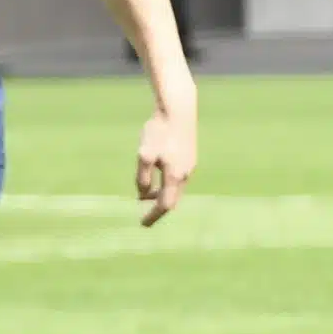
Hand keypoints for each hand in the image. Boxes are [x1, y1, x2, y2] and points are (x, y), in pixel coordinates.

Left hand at [135, 107, 196, 226]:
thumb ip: (143, 179)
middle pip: (173, 199)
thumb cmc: (159, 131)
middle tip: (146, 216)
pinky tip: (158, 176)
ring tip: (148, 197)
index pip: (164, 205)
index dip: (153, 216)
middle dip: (159, 208)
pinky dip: (168, 183)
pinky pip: (178, 177)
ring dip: (163, 195)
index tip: (143, 225)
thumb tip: (142, 196)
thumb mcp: (144, 156)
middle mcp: (185, 173)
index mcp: (175, 176)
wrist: (178, 108)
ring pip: (176, 188)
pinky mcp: (189, 155)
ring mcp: (189, 164)